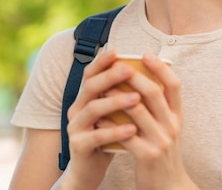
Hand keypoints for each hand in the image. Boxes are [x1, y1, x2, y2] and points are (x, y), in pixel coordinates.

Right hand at [61, 49, 140, 188]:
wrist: (88, 171)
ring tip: (136, 98)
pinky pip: (97, 136)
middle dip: (109, 77)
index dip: (101, 62)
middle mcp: (76, 109)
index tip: (117, 51)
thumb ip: (121, 96)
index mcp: (84, 99)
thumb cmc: (106, 138)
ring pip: (93, 109)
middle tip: (128, 70)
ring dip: (115, 102)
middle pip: (90, 87)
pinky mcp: (78, 146)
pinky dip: (114, 131)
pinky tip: (131, 129)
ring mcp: (75, 127)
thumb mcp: (113, 115)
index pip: (90, 74)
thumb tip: (146, 74)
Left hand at [115, 54, 198, 189]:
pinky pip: (125, 135)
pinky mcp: (147, 156)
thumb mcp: (169, 129)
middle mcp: (172, 126)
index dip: (161, 67)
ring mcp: (161, 141)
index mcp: (178, 117)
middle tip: (119, 65)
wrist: (169, 187)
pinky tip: (99, 118)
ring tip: (103, 86)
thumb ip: (160, 108)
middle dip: (136, 76)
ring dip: (118, 96)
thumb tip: (143, 81)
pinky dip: (111, 124)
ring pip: (138, 111)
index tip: (146, 54)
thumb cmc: (163, 153)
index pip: (175, 85)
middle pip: (154, 93)